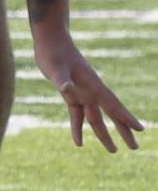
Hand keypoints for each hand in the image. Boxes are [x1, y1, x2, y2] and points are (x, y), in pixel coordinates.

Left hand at [33, 27, 143, 151]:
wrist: (49, 40)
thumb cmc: (54, 51)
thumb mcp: (56, 67)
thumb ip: (62, 80)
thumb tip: (66, 90)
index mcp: (93, 85)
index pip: (114, 105)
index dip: (126, 117)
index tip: (141, 129)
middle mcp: (90, 91)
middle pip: (110, 114)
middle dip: (123, 130)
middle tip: (135, 148)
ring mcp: (81, 93)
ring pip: (95, 118)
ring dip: (103, 134)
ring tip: (113, 150)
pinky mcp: (70, 94)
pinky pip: (77, 114)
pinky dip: (77, 127)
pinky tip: (78, 142)